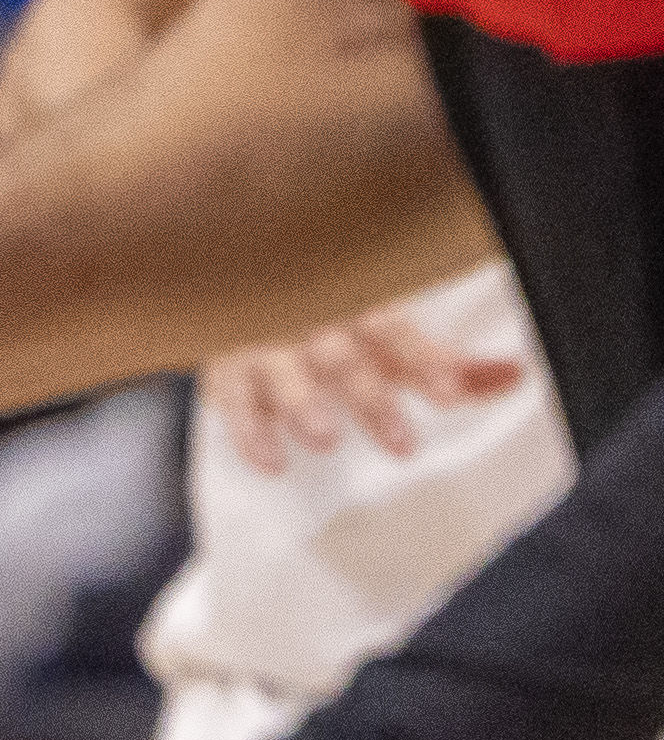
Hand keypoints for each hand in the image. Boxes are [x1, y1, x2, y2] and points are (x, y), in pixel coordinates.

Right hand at [207, 312, 526, 475]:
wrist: (234, 277)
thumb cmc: (328, 318)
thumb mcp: (385, 334)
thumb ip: (446, 362)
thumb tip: (515, 374)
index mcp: (352, 302)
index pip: (391, 327)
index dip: (422, 359)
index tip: (449, 394)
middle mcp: (306, 317)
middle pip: (340, 355)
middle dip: (369, 398)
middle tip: (401, 445)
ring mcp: (262, 341)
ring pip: (281, 370)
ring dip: (302, 404)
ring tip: (325, 438)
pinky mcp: (225, 367)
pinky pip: (230, 398)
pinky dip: (249, 431)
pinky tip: (271, 462)